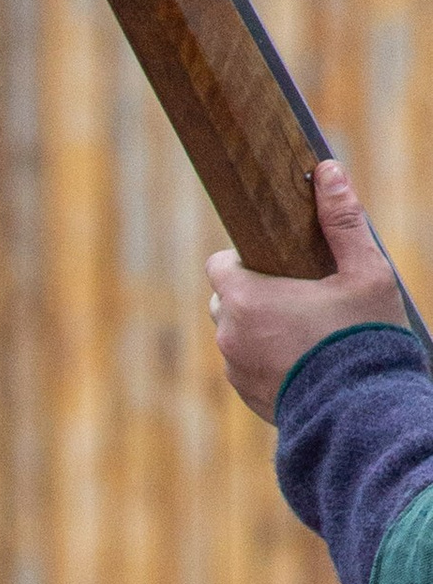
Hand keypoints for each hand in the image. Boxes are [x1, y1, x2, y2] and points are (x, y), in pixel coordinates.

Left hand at [208, 161, 406, 424]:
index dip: (245, 257)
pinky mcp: (246, 397)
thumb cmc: (362, 336)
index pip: (220, 264)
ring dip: (259, 326)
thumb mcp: (364, 271)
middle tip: (299, 291)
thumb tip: (327, 170)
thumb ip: (341, 220)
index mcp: (246, 298)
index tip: (277, 259)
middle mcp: (229, 335)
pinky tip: (303, 357)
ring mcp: (235, 370)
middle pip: (226, 298)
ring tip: (304, 326)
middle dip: (254, 291)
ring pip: (235, 335)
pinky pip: (247, 366)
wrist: (359, 412)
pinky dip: (266, 357)